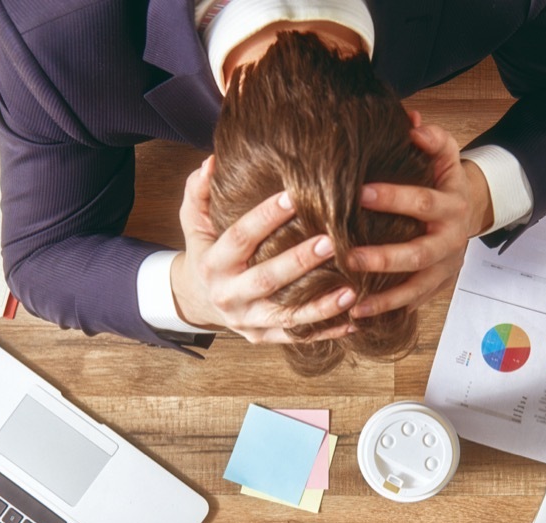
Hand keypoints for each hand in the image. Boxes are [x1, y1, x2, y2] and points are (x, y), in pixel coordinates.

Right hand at [170, 157, 358, 343]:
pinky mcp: (261, 337)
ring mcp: (245, 321)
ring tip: (350, 291)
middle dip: (298, 262)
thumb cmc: (205, 252)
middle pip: (266, 279)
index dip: (265, 217)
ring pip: (285, 316)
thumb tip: (211, 162)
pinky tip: (352, 323)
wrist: (197, 300)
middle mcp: (228, 296)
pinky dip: (325, 332)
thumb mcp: (193, 222)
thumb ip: (199, 192)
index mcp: (212, 264)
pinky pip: (296, 337)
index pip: (239, 238)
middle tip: (331, 242)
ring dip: (320, 306)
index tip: (294, 196)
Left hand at [348, 116, 493, 318]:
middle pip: (418, 254)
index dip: (393, 198)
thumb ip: (431, 139)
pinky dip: (388, 312)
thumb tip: (410, 122)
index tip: (358, 194)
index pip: (422, 202)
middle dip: (383, 257)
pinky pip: (412, 303)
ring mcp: (445, 269)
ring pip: (415, 288)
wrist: (470, 215)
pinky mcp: (437, 287)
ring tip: (353, 304)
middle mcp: (450, 241)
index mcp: (451, 206)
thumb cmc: (444, 182)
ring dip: (384, 299)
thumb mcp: (446, 156)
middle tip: (348, 256)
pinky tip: (359, 318)